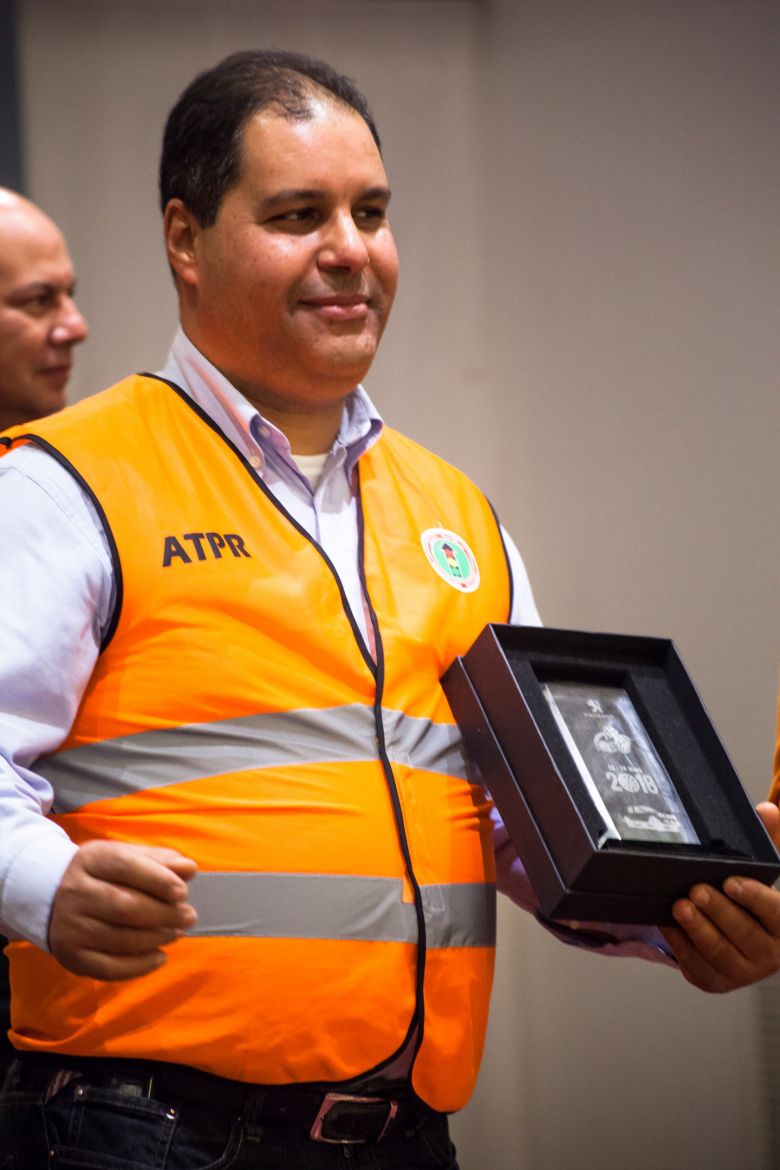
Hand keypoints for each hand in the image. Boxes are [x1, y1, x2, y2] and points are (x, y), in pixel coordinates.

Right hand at [49, 839, 197, 980]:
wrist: (52, 896)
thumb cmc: (104, 875)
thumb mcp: (127, 857)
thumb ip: (159, 861)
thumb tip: (189, 869)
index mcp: (91, 860)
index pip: (126, 866)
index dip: (157, 879)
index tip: (182, 891)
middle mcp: (75, 893)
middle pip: (125, 906)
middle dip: (163, 914)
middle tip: (188, 916)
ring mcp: (71, 927)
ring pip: (120, 938)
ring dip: (156, 938)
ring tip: (176, 933)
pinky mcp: (71, 956)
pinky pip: (109, 968)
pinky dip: (140, 966)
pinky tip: (160, 957)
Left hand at [660, 802, 779, 992]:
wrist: (738, 937)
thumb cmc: (750, 900)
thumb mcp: (761, 870)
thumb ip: (768, 839)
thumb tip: (767, 810)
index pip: (775, 913)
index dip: (754, 898)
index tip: (731, 882)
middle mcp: (768, 953)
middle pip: (744, 934)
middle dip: (718, 912)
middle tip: (696, 890)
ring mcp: (741, 971)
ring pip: (719, 952)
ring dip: (697, 929)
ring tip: (678, 906)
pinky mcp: (714, 980)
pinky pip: (696, 965)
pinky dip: (681, 944)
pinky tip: (669, 924)